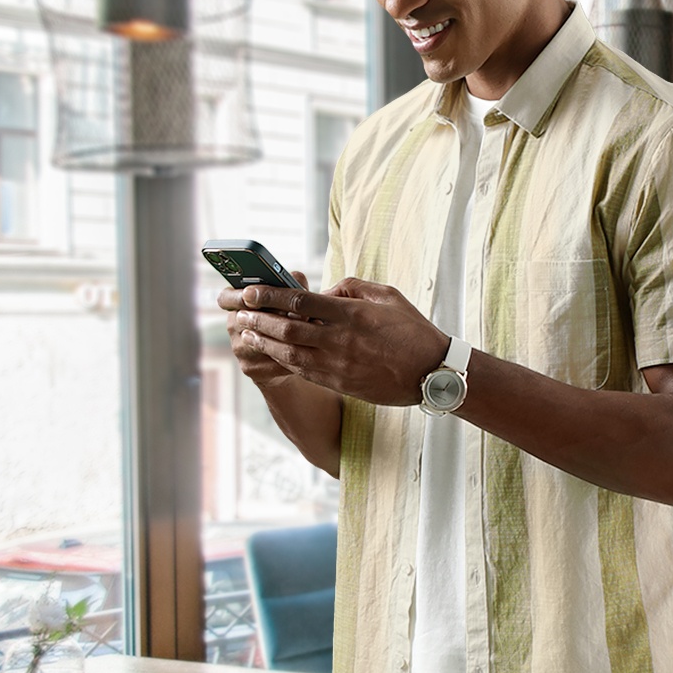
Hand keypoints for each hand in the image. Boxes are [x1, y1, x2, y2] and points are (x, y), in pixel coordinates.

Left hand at [233, 276, 448, 406]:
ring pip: (290, 353)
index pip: (300, 301)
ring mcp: (338, 365)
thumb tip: (322, 292)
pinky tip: (271, 352)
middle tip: (241, 312)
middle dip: (259, 319)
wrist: (431, 373)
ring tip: (248, 333)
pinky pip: (303, 371)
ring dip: (265, 342)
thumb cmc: (412, 330)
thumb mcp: (387, 295)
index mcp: (352, 314)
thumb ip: (351, 288)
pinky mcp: (340, 383)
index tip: (251, 291)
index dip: (270, 295)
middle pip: (288, 328)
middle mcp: (340, 340)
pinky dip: (283, 360)